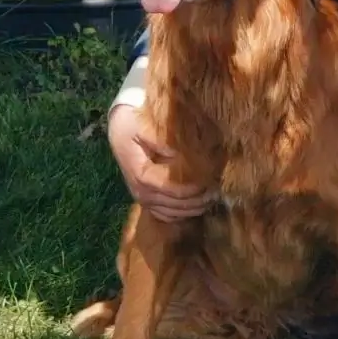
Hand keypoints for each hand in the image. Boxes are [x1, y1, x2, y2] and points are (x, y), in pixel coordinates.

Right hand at [108, 104, 214, 221]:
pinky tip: (197, 205)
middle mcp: (139, 189)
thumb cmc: (134, 123)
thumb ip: (163, 141)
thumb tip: (180, 156)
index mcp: (139, 172)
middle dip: (196, 200)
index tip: (207, 181)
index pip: (167, 187)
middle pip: (171, 204)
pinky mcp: (146, 199)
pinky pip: (166, 215)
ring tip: (212, 197)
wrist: (121, 126)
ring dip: (193, 208)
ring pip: (171, 213)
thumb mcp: (146, 126)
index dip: (188, 188)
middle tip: (217, 191)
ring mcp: (142, 197)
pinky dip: (182, 214)